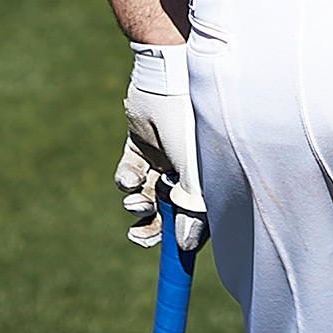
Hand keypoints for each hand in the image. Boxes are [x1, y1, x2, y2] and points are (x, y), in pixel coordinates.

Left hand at [118, 43, 207, 252]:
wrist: (167, 80)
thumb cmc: (191, 125)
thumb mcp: (196, 173)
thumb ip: (191, 211)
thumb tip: (185, 247)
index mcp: (208, 173)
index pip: (198, 214)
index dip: (186, 235)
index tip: (171, 252)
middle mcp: (187, 168)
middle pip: (168, 210)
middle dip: (153, 226)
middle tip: (138, 235)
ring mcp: (164, 156)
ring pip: (146, 195)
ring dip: (137, 204)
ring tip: (133, 200)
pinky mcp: (140, 145)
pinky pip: (128, 174)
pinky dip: (125, 181)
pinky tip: (128, 178)